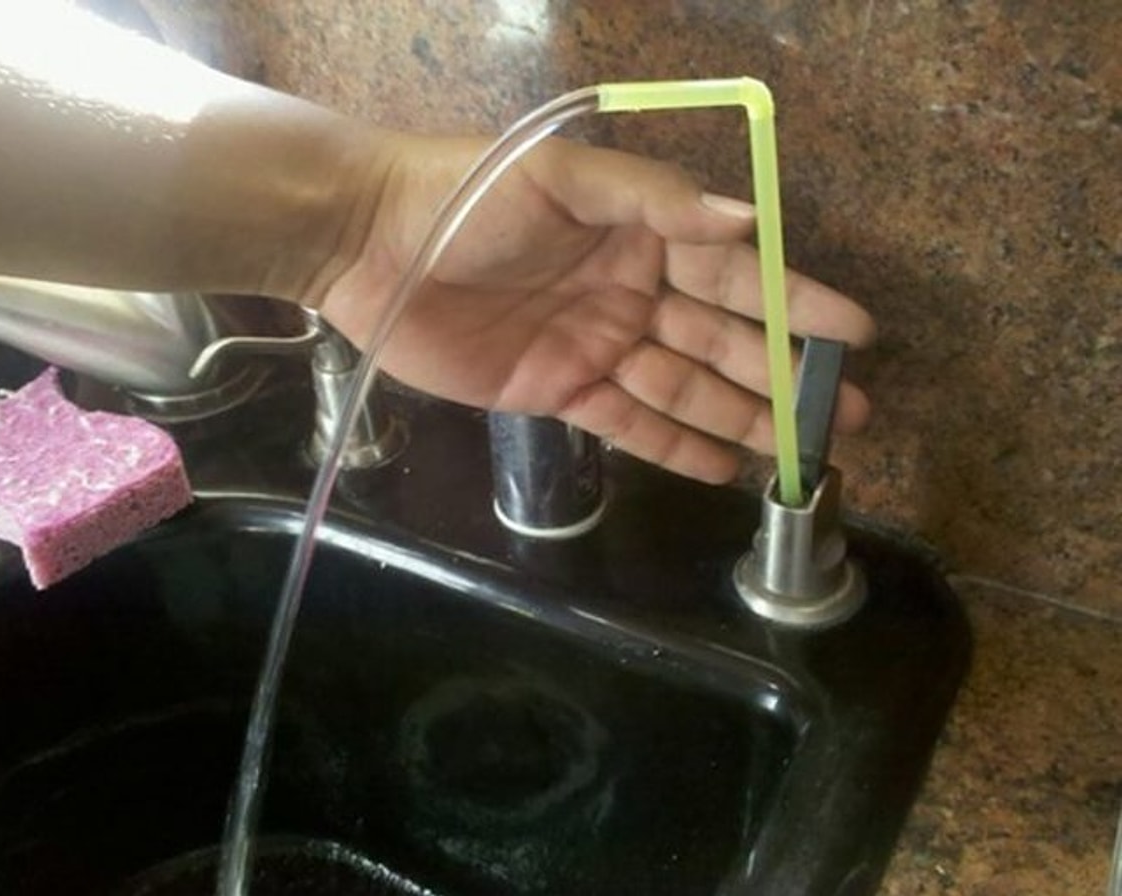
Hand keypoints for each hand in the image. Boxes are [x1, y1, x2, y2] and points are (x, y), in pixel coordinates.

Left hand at [316, 134, 875, 483]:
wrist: (367, 244)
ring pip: (685, 388)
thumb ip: (652, 200)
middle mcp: (632, 290)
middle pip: (722, 341)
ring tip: (802, 454)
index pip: (736, 272)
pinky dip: (676, 446)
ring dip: (744, 419)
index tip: (856, 334)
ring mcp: (597, 345)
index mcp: (642, 233)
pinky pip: (629, 423)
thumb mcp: (561, 179)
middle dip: (784, 377)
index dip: (796, 303)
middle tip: (848, 416)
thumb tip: (750, 220)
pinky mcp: (559, 390)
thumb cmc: (465, 198)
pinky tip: (726, 468)